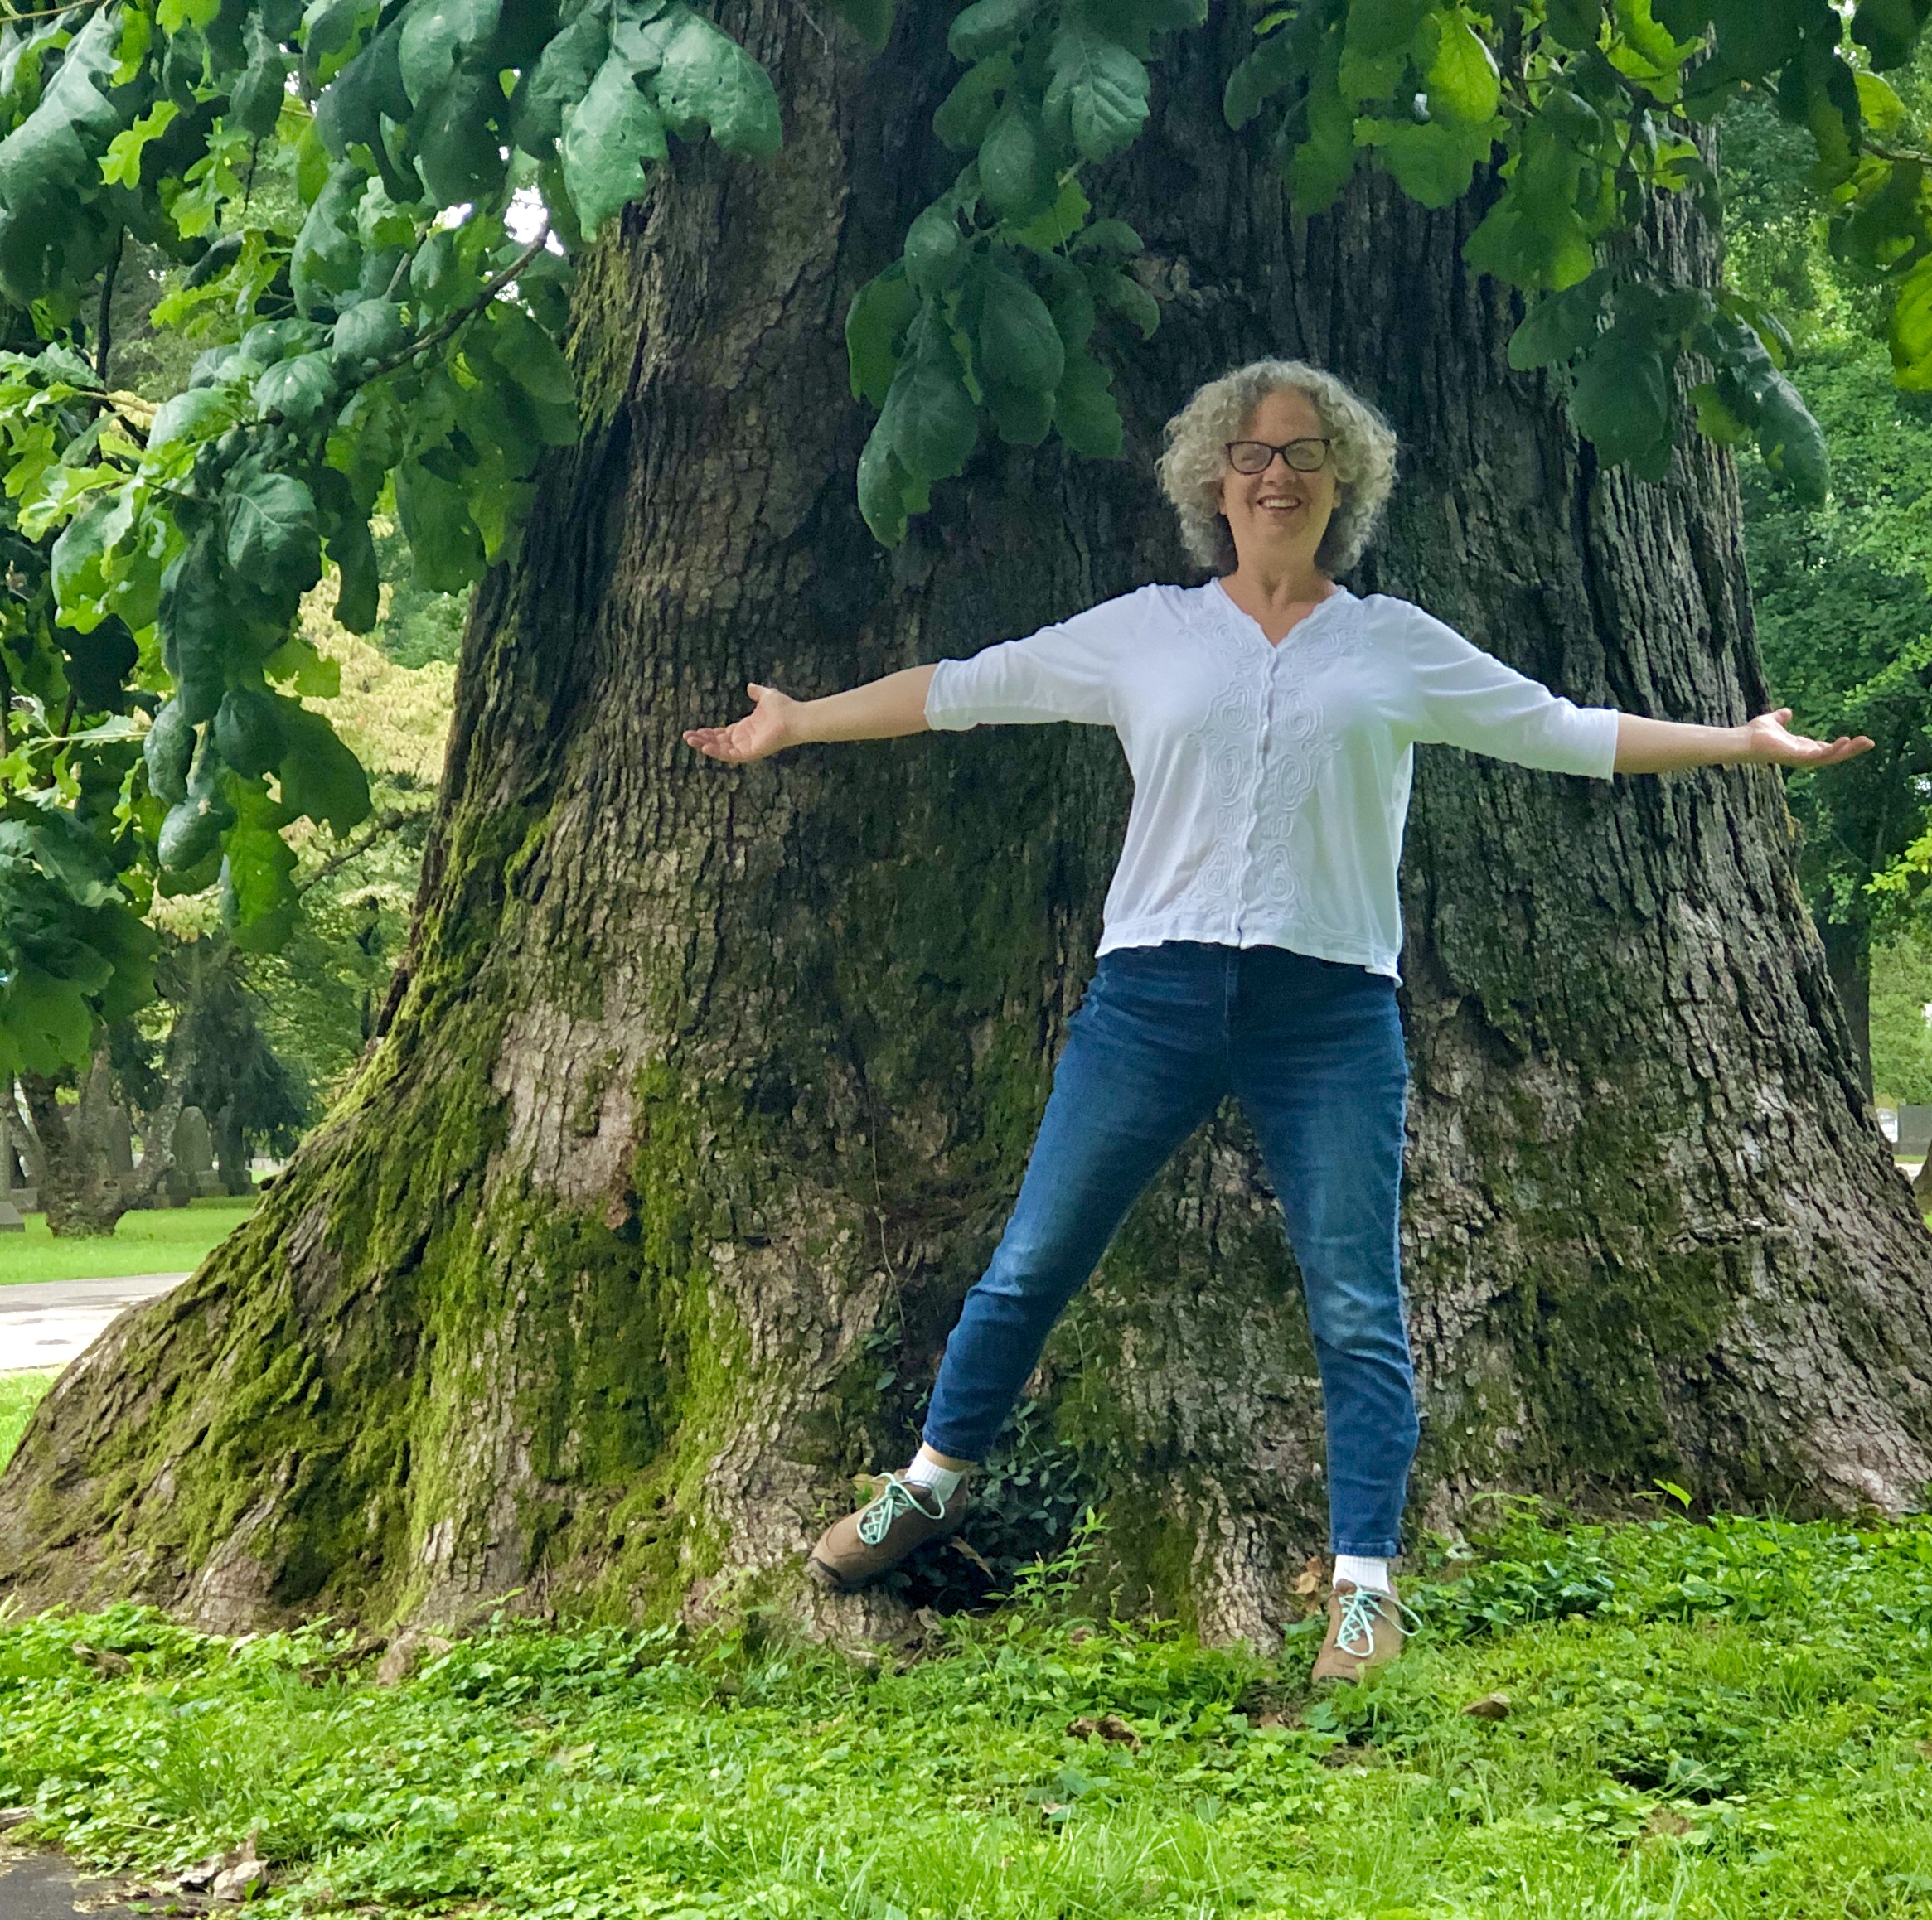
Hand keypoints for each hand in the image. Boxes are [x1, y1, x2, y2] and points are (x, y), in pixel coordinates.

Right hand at [682, 682, 798, 763]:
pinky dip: (717, 752)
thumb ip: (756, 692)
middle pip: (718, 742)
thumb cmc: (784, 708)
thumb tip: (750, 686)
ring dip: (705, 745)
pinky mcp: (750, 753)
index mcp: (746, 729)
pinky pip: (730, 755)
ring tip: (690, 740)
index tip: (695, 730)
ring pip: (721, 750)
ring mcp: (747, 747)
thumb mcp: (766, 696)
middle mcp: (744, 740)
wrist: (795, 717)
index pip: (723, 734)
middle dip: (702, 740)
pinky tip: (704, 747)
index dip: (709, 732)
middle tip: (686, 736)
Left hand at [1740, 707, 1873, 768]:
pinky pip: (1821, 755)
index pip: (1825, 748)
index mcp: (1800, 747)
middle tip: (1870, 742)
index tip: (1856, 739)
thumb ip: (1781, 718)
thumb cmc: (1754, 734)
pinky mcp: (1798, 757)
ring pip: (1831, 758)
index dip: (1840, 745)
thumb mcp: (1773, 721)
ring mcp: (1802, 758)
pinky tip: (1846, 740)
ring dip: (1849, 751)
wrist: (1743, 740)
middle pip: (1833, 755)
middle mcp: (1803, 755)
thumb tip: (1787, 712)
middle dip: (1852, 750)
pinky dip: (1834, 749)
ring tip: (1867, 742)